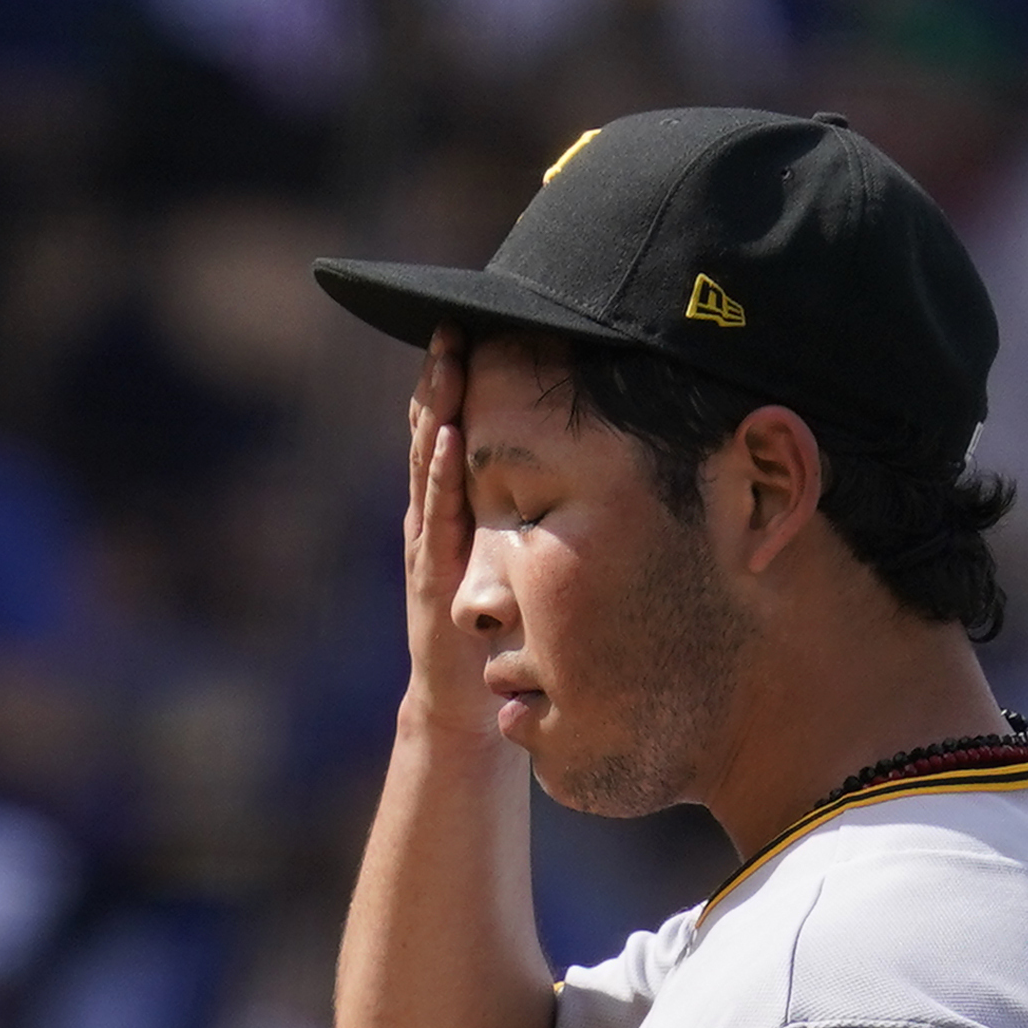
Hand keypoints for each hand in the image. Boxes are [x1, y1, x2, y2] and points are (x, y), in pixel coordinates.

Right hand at [403, 325, 497, 742]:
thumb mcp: (525, 566)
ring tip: (446, 357)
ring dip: (437, 407)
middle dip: (443, 375)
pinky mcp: (433, 575)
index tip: (475, 325)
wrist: (464, 709)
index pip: (455, 432)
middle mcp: (437, 519)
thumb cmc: (503, 638)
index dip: (461, 381)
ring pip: (428, 463)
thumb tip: (599, 478)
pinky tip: (451, 436)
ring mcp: (431, 544)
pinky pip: (437, 515)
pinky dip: (440, 473)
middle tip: (453, 318)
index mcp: (457, 510)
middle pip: (435, 432)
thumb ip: (538, 523)